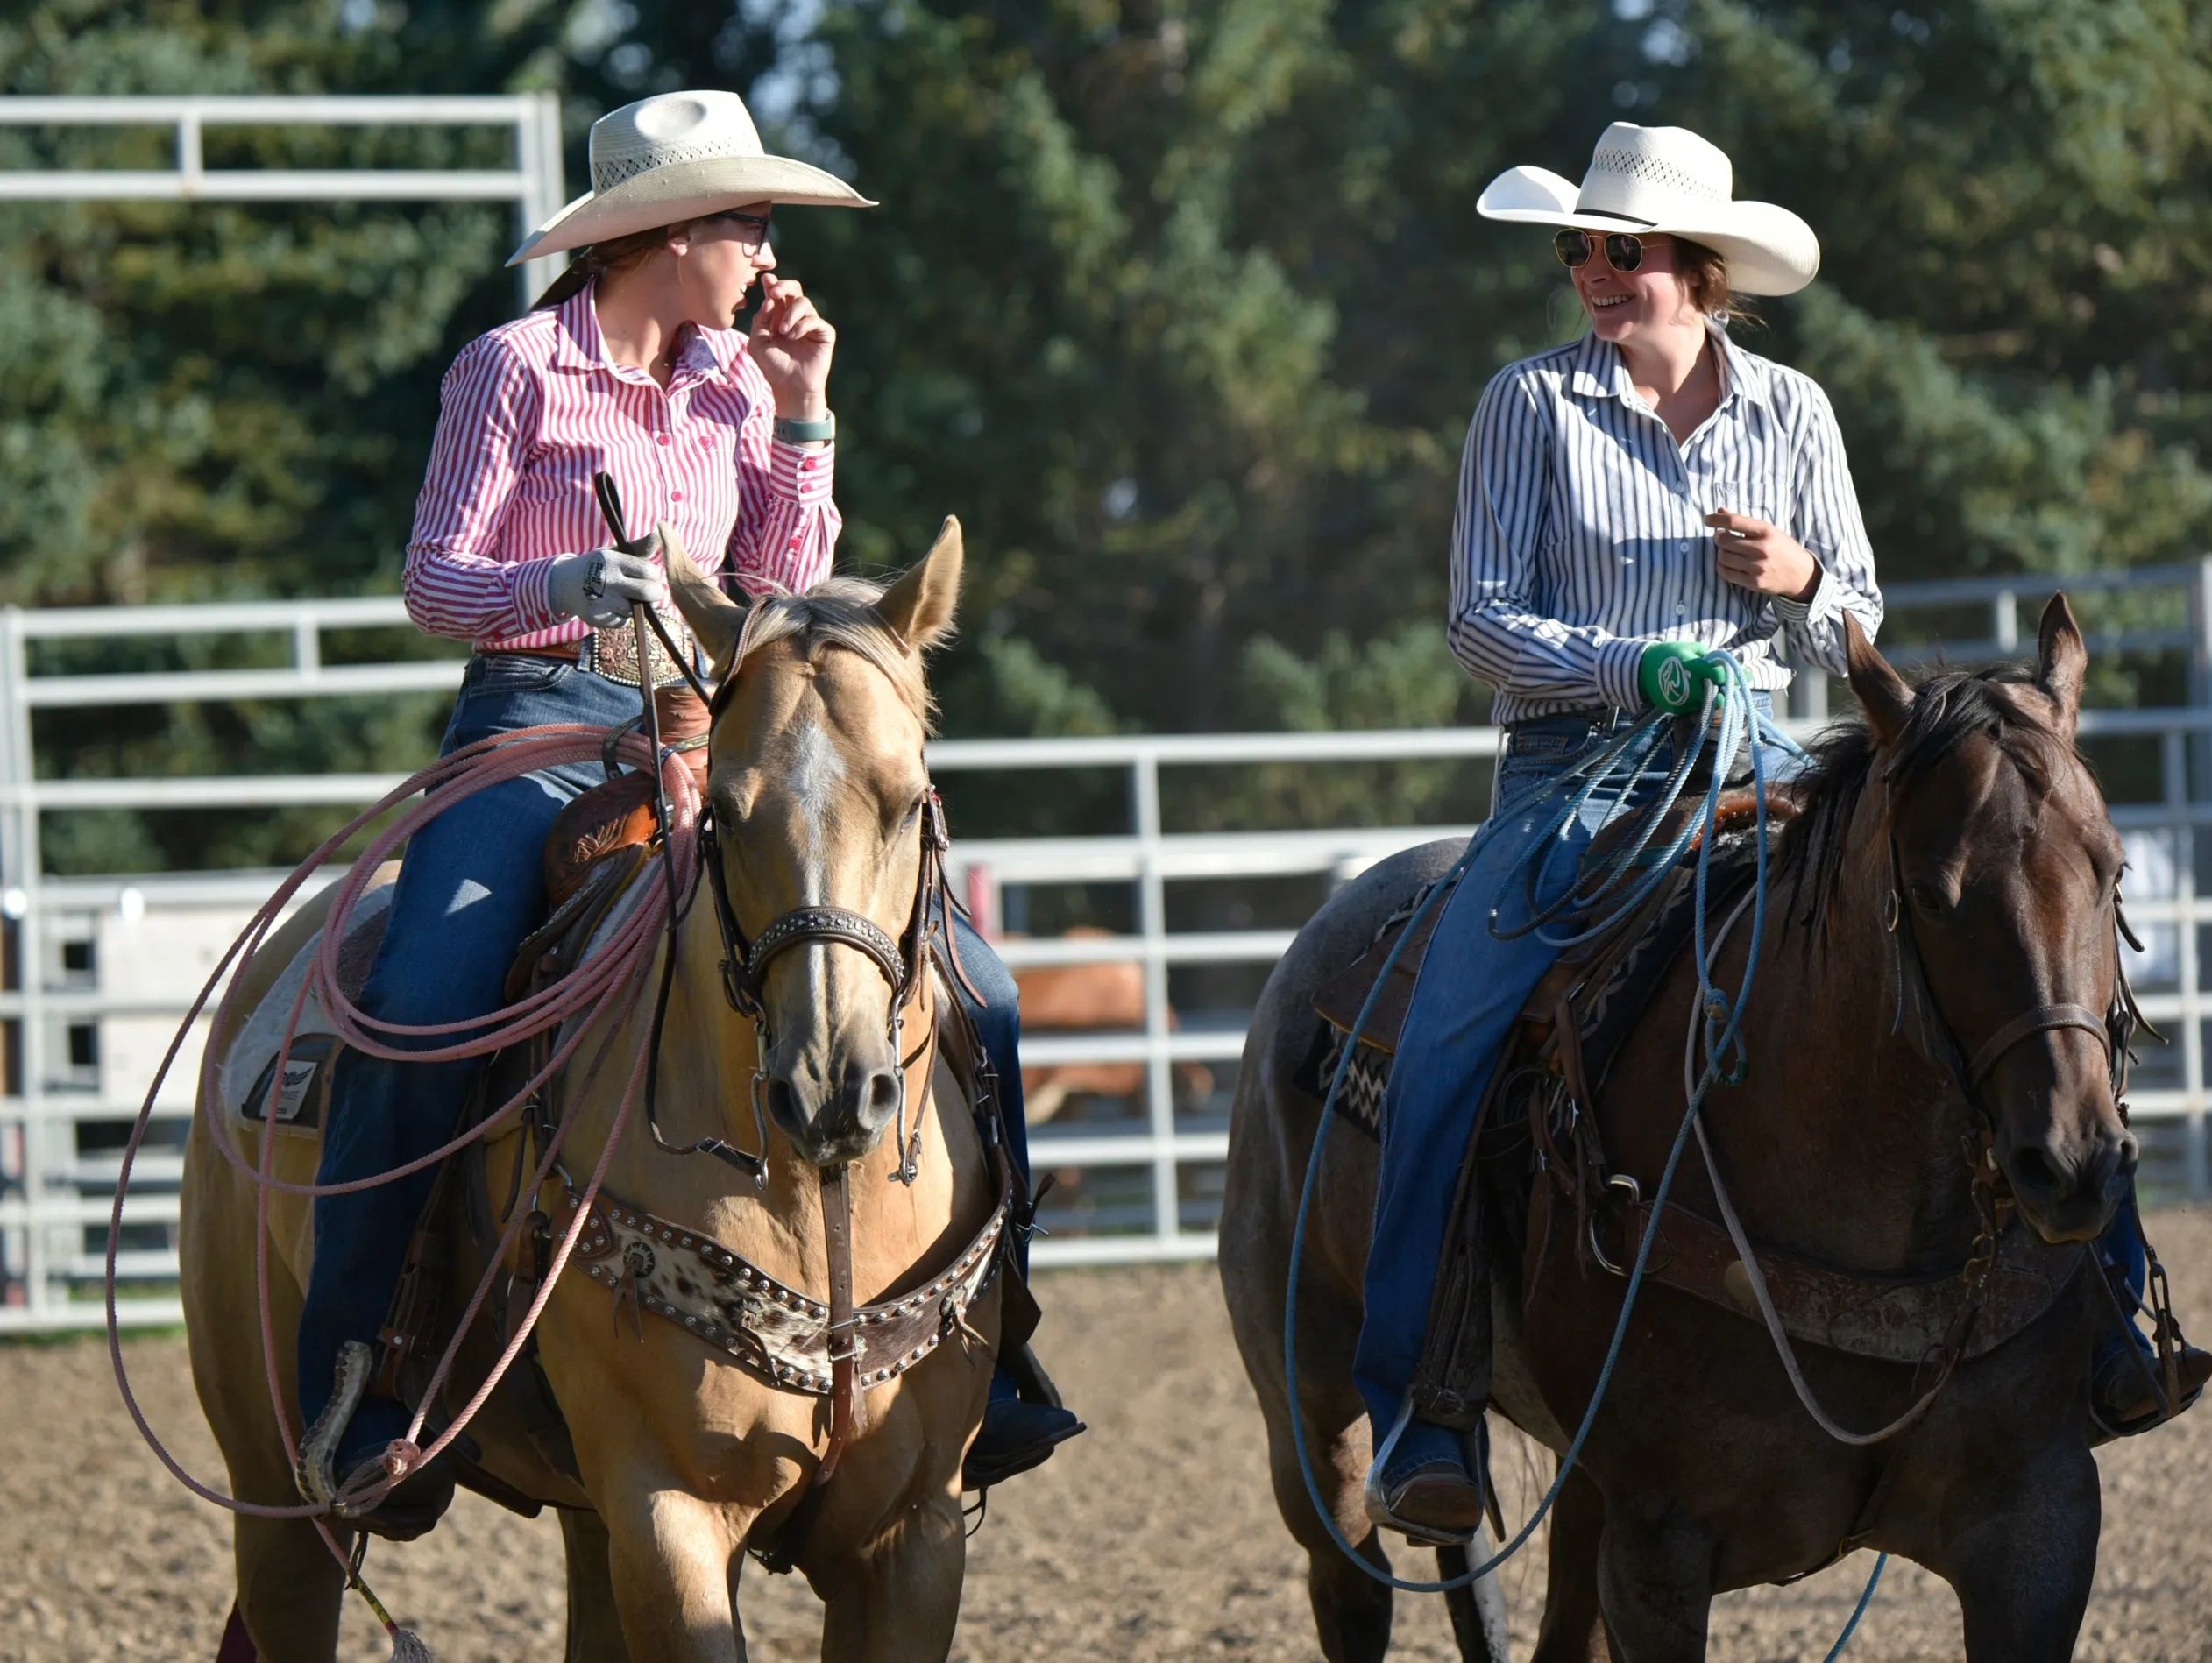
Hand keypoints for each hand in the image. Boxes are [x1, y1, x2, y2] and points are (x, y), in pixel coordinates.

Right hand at [547, 547, 667, 628]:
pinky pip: (623, 621)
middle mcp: (606, 580)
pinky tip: (612, 607)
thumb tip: (658, 536)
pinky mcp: (597, 618)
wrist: (565, 585)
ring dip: (635, 605)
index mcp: (611, 560)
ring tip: (624, 597)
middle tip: (650, 592)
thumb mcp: (614, 553)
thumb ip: (638, 548)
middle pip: (647, 592)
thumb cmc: (598, 566)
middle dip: (654, 593)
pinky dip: (622, 617)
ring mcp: (601, 600)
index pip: (648, 570)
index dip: (653, 575)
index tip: (648, 575)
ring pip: (636, 609)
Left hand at [750, 275, 834, 420]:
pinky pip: (814, 319)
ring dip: (790, 313)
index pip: (777, 293)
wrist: (790, 387)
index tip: (766, 280)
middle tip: (775, 293)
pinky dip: (801, 325)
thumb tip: (769, 298)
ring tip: (783, 332)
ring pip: (803, 302)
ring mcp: (810, 324)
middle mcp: (795, 317)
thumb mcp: (757, 342)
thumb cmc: (772, 367)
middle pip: (794, 289)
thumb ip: (760, 319)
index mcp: (778, 316)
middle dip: (784, 287)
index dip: (773, 283)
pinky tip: (793, 337)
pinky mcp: (824, 333)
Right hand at [1637, 641, 1727, 713]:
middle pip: (1718, 696)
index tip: (1746, 674)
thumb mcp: (1690, 648)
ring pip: (1709, 704)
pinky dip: (1701, 702)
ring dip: (1716, 698)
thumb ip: (1710, 657)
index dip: (1735, 675)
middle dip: (1728, 691)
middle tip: (1732, 686)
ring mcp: (1683, 701)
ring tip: (1717, 689)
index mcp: (1694, 668)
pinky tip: (1701, 693)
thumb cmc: (1668, 654)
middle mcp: (1690, 688)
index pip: (1721, 676)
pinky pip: (1696, 708)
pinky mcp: (1677, 710)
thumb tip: (1726, 664)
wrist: (1641, 670)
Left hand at [1705, 510, 1820, 602]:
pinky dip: (1722, 567)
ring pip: (1723, 557)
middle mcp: (1762, 548)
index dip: (1716, 519)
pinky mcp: (1754, 583)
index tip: (1707, 520)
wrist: (1801, 574)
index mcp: (1766, 531)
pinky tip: (1728, 563)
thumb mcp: (1768, 531)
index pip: (1734, 521)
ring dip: (1721, 553)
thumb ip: (1744, 522)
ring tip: (1729, 551)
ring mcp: (1757, 567)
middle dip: (1718, 538)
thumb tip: (1720, 510)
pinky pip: (1726, 573)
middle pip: (1724, 541)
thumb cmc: (1782, 548)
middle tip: (1722, 538)